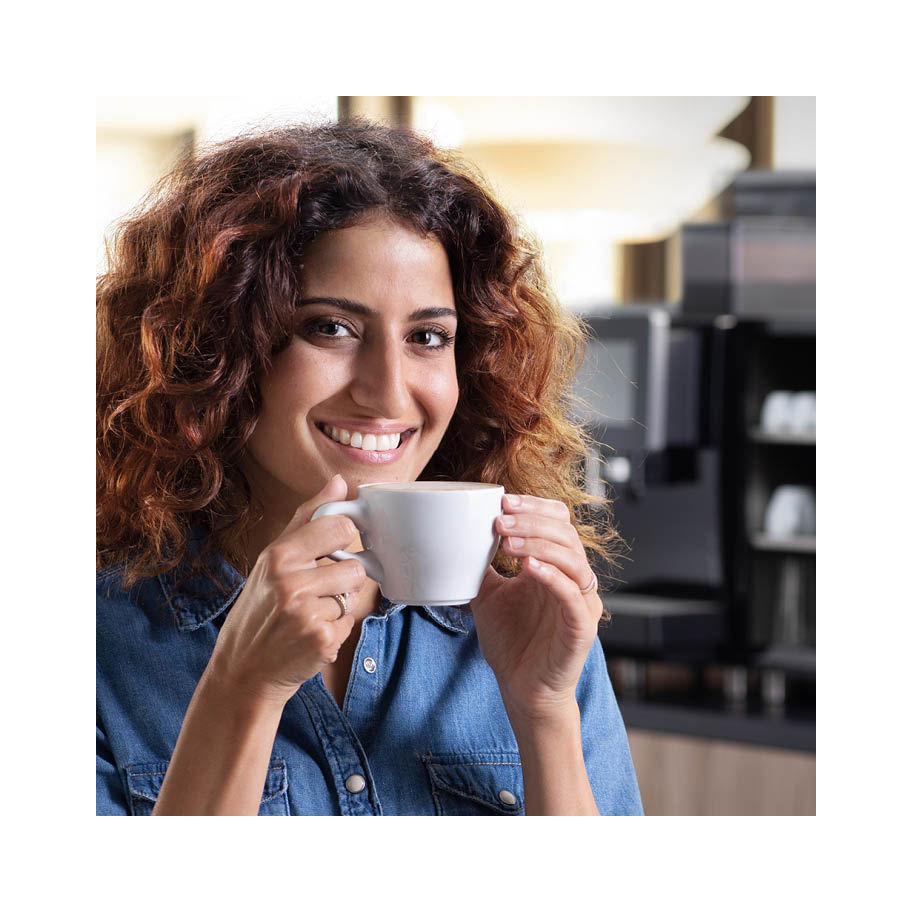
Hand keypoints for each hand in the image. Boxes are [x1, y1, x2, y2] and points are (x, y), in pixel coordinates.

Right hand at [204, 474, 366, 707]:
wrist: (244, 670)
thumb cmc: (259, 610)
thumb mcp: (272, 560)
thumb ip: (308, 518)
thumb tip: (340, 483)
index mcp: (279, 556)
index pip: (340, 526)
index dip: (346, 537)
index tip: (337, 547)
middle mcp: (291, 583)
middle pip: (355, 565)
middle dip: (343, 579)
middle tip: (317, 592)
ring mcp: (308, 614)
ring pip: (355, 594)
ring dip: (341, 604)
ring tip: (314, 612)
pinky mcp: (323, 641)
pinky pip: (351, 622)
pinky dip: (337, 629)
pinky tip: (312, 634)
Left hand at [469, 493, 602, 722]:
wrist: (522, 690)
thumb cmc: (512, 643)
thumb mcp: (488, 595)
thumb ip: (481, 566)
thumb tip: (455, 537)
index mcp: (554, 566)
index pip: (558, 521)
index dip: (535, 506)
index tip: (503, 501)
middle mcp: (573, 579)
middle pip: (565, 533)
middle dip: (531, 521)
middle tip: (500, 520)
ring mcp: (581, 602)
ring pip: (573, 558)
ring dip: (539, 543)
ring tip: (507, 542)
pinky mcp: (582, 627)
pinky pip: (573, 594)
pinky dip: (552, 576)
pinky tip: (529, 567)